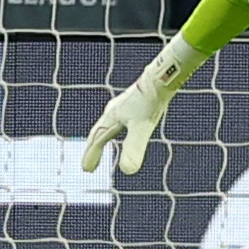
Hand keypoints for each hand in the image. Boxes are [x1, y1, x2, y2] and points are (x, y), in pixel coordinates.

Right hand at [78, 42, 193, 175]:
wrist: (161, 77)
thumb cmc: (150, 101)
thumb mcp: (142, 128)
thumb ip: (134, 148)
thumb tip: (127, 171)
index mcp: (111, 117)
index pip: (97, 140)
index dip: (91, 155)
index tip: (86, 170)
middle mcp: (114, 111)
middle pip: (99, 133)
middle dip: (94, 149)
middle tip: (90, 164)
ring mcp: (124, 105)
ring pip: (109, 125)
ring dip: (103, 138)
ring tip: (102, 145)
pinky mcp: (135, 101)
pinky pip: (120, 119)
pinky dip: (116, 129)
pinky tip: (125, 126)